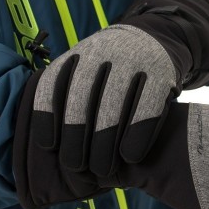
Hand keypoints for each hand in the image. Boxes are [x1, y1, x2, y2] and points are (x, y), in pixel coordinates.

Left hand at [13, 24, 182, 208]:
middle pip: (80, 100)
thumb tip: (48, 144)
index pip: (51, 84)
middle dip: (75, 139)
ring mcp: (133, 61)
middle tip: (76, 166)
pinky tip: (130, 156)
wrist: (156, 39)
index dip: (46, 118)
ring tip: (103, 170)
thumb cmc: (113, 69)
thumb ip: (67, 92)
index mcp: (78, 53)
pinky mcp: (161, 72)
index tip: (49, 146)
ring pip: (112, 107)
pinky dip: (137, 135)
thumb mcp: (87, 66)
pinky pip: (147, 108)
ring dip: (104, 144)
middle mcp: (102, 53)